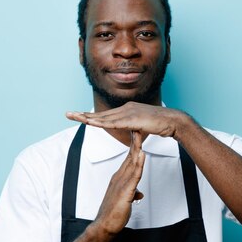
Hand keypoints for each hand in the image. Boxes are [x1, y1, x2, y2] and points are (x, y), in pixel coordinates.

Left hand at [66, 102, 187, 137]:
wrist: (173, 121)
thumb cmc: (161, 124)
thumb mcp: (143, 126)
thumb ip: (135, 128)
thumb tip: (132, 132)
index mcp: (127, 109)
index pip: (106, 114)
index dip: (91, 115)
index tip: (79, 116)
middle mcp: (125, 108)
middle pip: (101, 113)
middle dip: (83, 114)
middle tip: (68, 114)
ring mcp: (128, 112)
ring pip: (104, 117)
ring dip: (88, 118)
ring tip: (74, 117)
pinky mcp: (132, 119)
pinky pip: (113, 122)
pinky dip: (100, 122)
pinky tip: (91, 123)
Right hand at [92, 130, 144, 235]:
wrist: (104, 225)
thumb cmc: (113, 214)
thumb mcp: (126, 200)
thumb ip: (132, 193)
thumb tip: (139, 194)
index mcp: (120, 178)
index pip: (129, 158)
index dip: (134, 145)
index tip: (138, 133)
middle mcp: (120, 177)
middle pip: (130, 156)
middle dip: (135, 141)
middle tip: (138, 125)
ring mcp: (122, 183)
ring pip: (131, 162)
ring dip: (137, 147)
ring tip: (140, 134)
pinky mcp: (125, 191)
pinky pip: (134, 175)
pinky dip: (138, 164)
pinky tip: (142, 155)